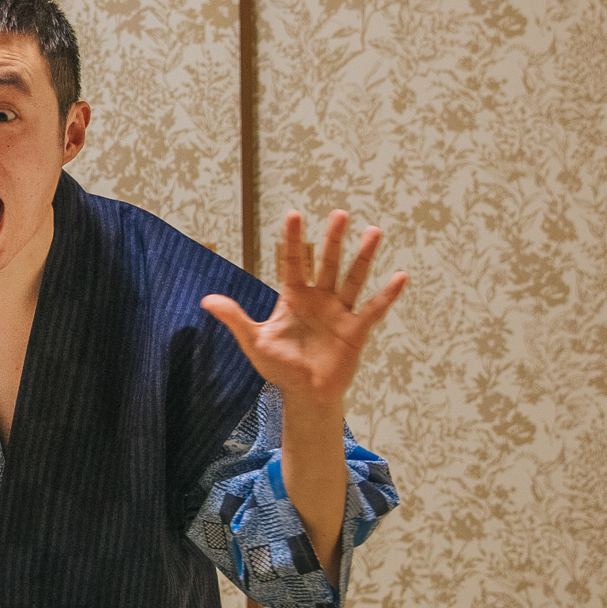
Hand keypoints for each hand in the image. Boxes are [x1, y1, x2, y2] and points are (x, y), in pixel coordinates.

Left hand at [200, 210, 406, 410]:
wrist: (304, 394)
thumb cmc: (279, 366)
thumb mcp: (254, 341)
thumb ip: (235, 319)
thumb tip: (205, 300)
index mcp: (294, 297)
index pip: (294, 261)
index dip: (293, 239)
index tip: (294, 214)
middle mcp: (319, 298)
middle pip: (327, 262)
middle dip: (333, 239)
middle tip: (339, 213)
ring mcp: (340, 312)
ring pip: (353, 278)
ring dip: (363, 256)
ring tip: (373, 231)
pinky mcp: (356, 330)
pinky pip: (373, 309)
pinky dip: (387, 294)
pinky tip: (400, 276)